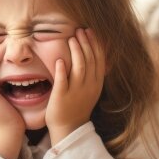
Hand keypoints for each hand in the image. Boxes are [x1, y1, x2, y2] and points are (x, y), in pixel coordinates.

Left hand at [46, 28, 104, 144]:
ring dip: (76, 51)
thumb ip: (91, 74)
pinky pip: (63, 81)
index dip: (95, 44)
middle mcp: (88, 86)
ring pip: (79, 67)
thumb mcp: (90, 90)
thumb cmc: (77, 106)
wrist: (68, 128)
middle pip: (90, 60)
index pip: (99, 59)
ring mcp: (76, 91)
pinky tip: (60, 59)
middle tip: (80, 30)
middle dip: (86, 43)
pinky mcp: (62, 96)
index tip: (90, 31)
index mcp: (96, 83)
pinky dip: (62, 69)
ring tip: (72, 38)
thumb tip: (91, 54)